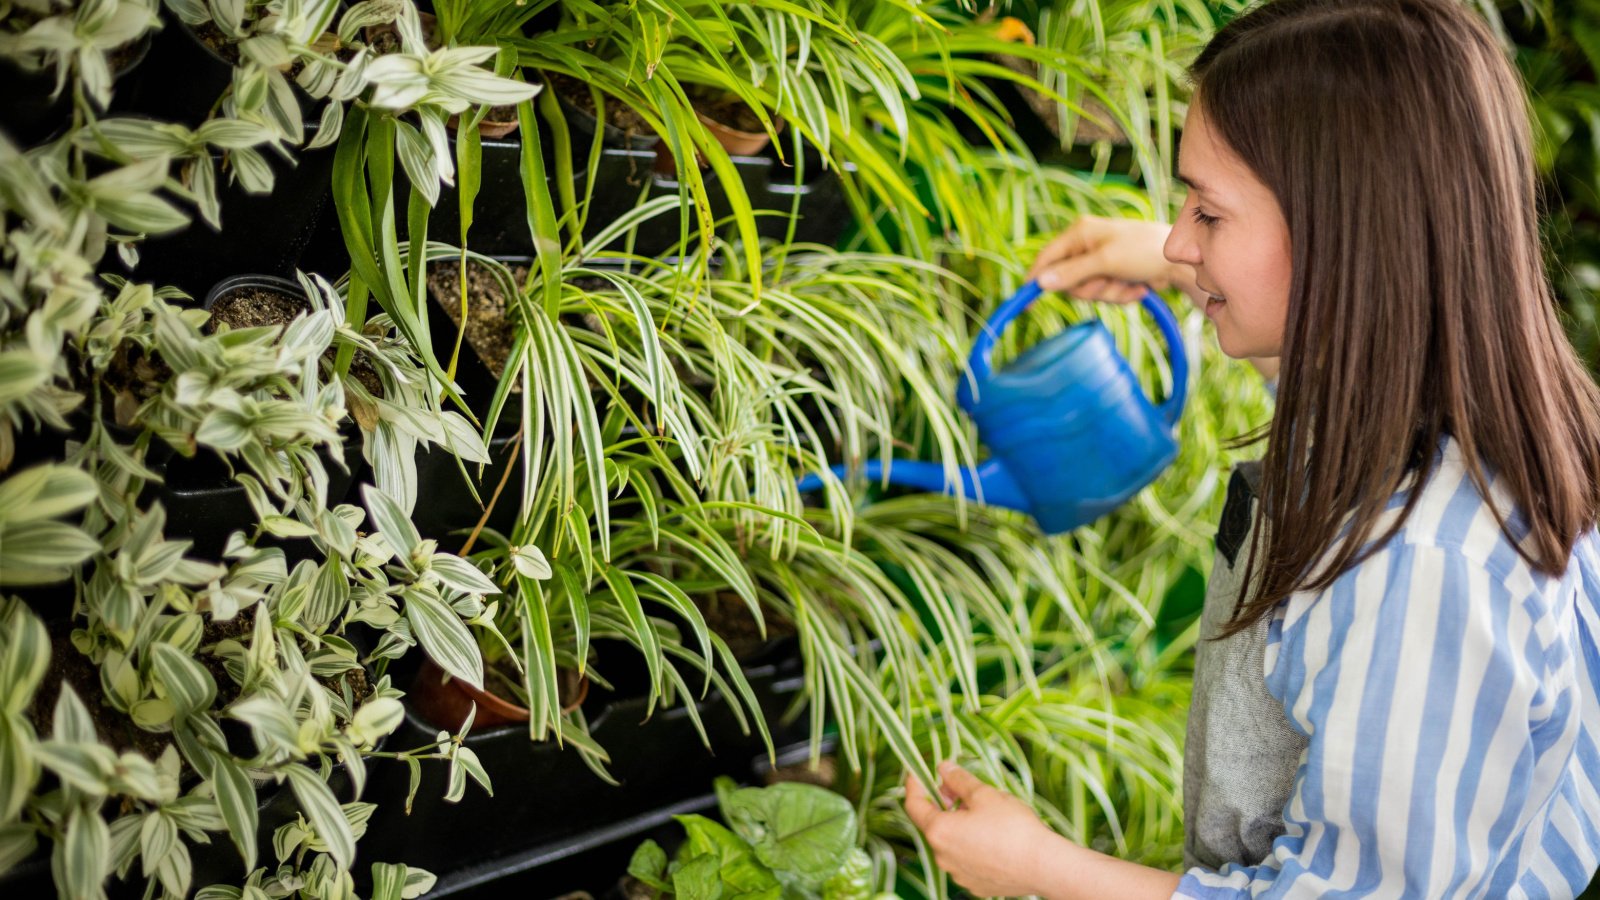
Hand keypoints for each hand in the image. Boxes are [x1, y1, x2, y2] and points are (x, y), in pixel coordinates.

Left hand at [903, 761, 1059, 897]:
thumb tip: (943, 768)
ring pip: (950, 842)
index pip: (913, 805)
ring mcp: (958, 874)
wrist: (1043, 866)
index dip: (914, 785)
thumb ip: (958, 780)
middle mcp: (942, 857)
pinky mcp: (975, 884)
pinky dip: (970, 843)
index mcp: (939, 832)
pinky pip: (965, 859)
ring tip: (981, 811)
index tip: (919, 772)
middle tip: (958, 787)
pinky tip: (991, 835)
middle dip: (941, 802)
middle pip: (932, 823)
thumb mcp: (984, 794)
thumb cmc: (1013, 828)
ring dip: (957, 824)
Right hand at [1027, 216, 1189, 303]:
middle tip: (1109, 282)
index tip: (1027, 304)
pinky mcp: (1112, 276)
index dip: (1035, 281)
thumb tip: (1040, 282)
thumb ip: (1072, 273)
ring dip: (1110, 294)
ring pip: (1088, 293)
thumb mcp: (1105, 262)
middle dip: (1091, 289)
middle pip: (1067, 283)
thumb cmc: (1143, 251)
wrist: (1180, 261)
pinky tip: (1139, 286)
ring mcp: (1098, 263)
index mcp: (1079, 233)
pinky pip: (1105, 296)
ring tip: (1130, 282)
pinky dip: (1122, 296)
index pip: (1046, 259)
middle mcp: (1085, 246)